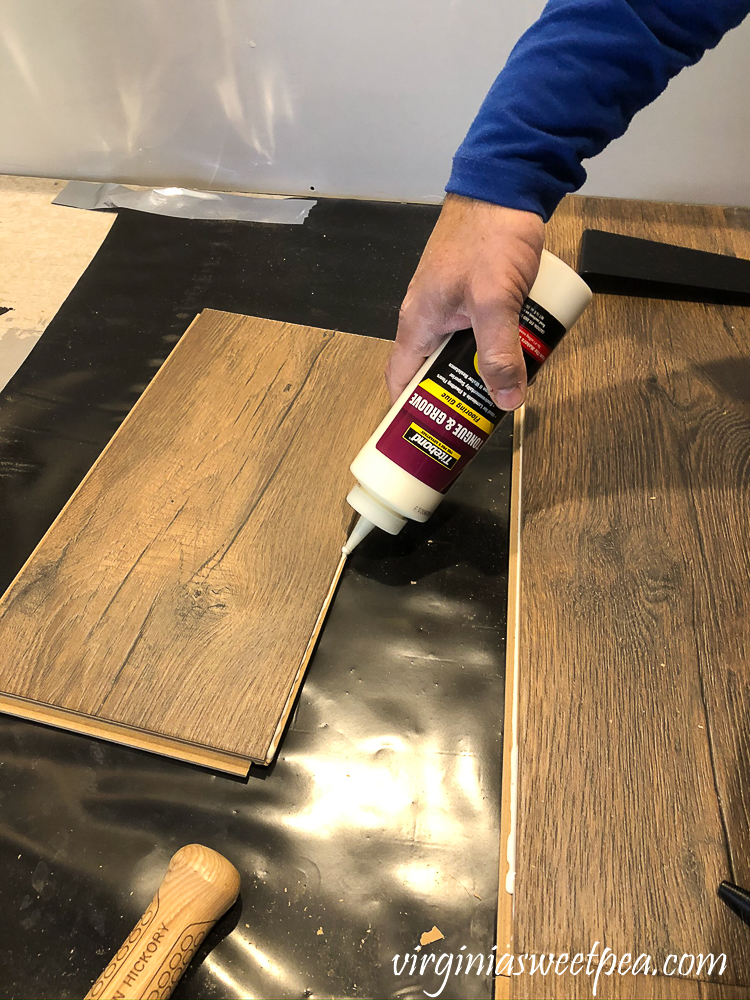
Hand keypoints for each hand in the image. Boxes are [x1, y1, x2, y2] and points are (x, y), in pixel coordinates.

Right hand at [385, 194, 543, 410]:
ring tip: (509, 386)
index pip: (401, 381)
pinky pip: (481, 331)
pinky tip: (520, 352)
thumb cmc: (489, 235)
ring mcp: (452, 304)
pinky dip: (497, 345)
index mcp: (418, 323)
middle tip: (483, 418)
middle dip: (459, 397)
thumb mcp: (496, 301)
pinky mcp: (474, 293)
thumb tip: (506, 399)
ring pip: (463, 352)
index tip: (427, 437)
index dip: (410, 412)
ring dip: (484, 369)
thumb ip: (500, 351)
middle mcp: (429, 317)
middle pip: (437, 372)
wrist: (506, 185)